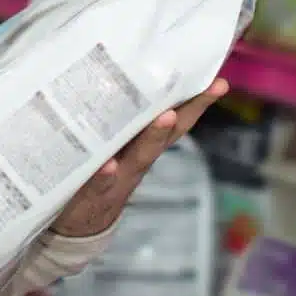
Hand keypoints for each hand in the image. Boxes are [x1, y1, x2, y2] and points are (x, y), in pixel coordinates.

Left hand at [51, 78, 228, 237]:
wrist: (77, 223)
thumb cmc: (94, 174)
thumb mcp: (108, 144)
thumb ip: (114, 116)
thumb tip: (114, 72)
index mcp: (141, 144)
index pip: (174, 120)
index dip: (196, 103)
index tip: (218, 83)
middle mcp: (136, 160)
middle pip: (165, 135)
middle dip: (185, 112)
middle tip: (203, 91)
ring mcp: (118, 178)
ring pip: (140, 157)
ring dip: (154, 138)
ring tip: (166, 117)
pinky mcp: (92, 193)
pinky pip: (99, 184)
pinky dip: (105, 174)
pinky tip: (109, 165)